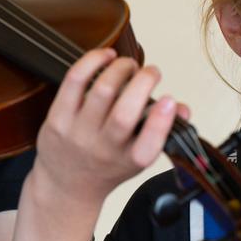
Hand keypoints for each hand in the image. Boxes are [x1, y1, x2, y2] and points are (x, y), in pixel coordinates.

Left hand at [31, 48, 180, 206]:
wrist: (67, 184)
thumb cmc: (108, 165)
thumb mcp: (139, 156)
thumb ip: (163, 132)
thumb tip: (182, 109)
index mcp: (130, 160)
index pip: (148, 146)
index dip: (161, 121)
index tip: (169, 100)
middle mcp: (104, 149)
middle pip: (124, 114)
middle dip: (143, 82)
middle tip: (152, 72)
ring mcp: (78, 134)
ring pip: (102, 92)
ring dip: (121, 68)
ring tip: (129, 65)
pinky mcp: (58, 118)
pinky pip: (74, 81)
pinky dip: (93, 62)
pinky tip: (106, 56)